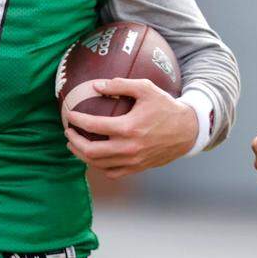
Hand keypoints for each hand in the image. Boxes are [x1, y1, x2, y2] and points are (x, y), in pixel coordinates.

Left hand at [62, 78, 198, 178]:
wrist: (188, 130)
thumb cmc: (165, 106)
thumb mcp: (146, 88)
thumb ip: (120, 85)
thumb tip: (96, 86)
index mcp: (129, 127)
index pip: (94, 126)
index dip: (77, 121)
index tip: (69, 116)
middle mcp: (129, 148)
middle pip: (91, 151)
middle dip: (74, 142)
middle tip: (68, 133)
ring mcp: (133, 161)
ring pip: (99, 165)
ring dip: (82, 155)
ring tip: (75, 145)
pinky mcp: (138, 168)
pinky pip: (112, 173)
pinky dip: (99, 166)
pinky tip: (94, 157)